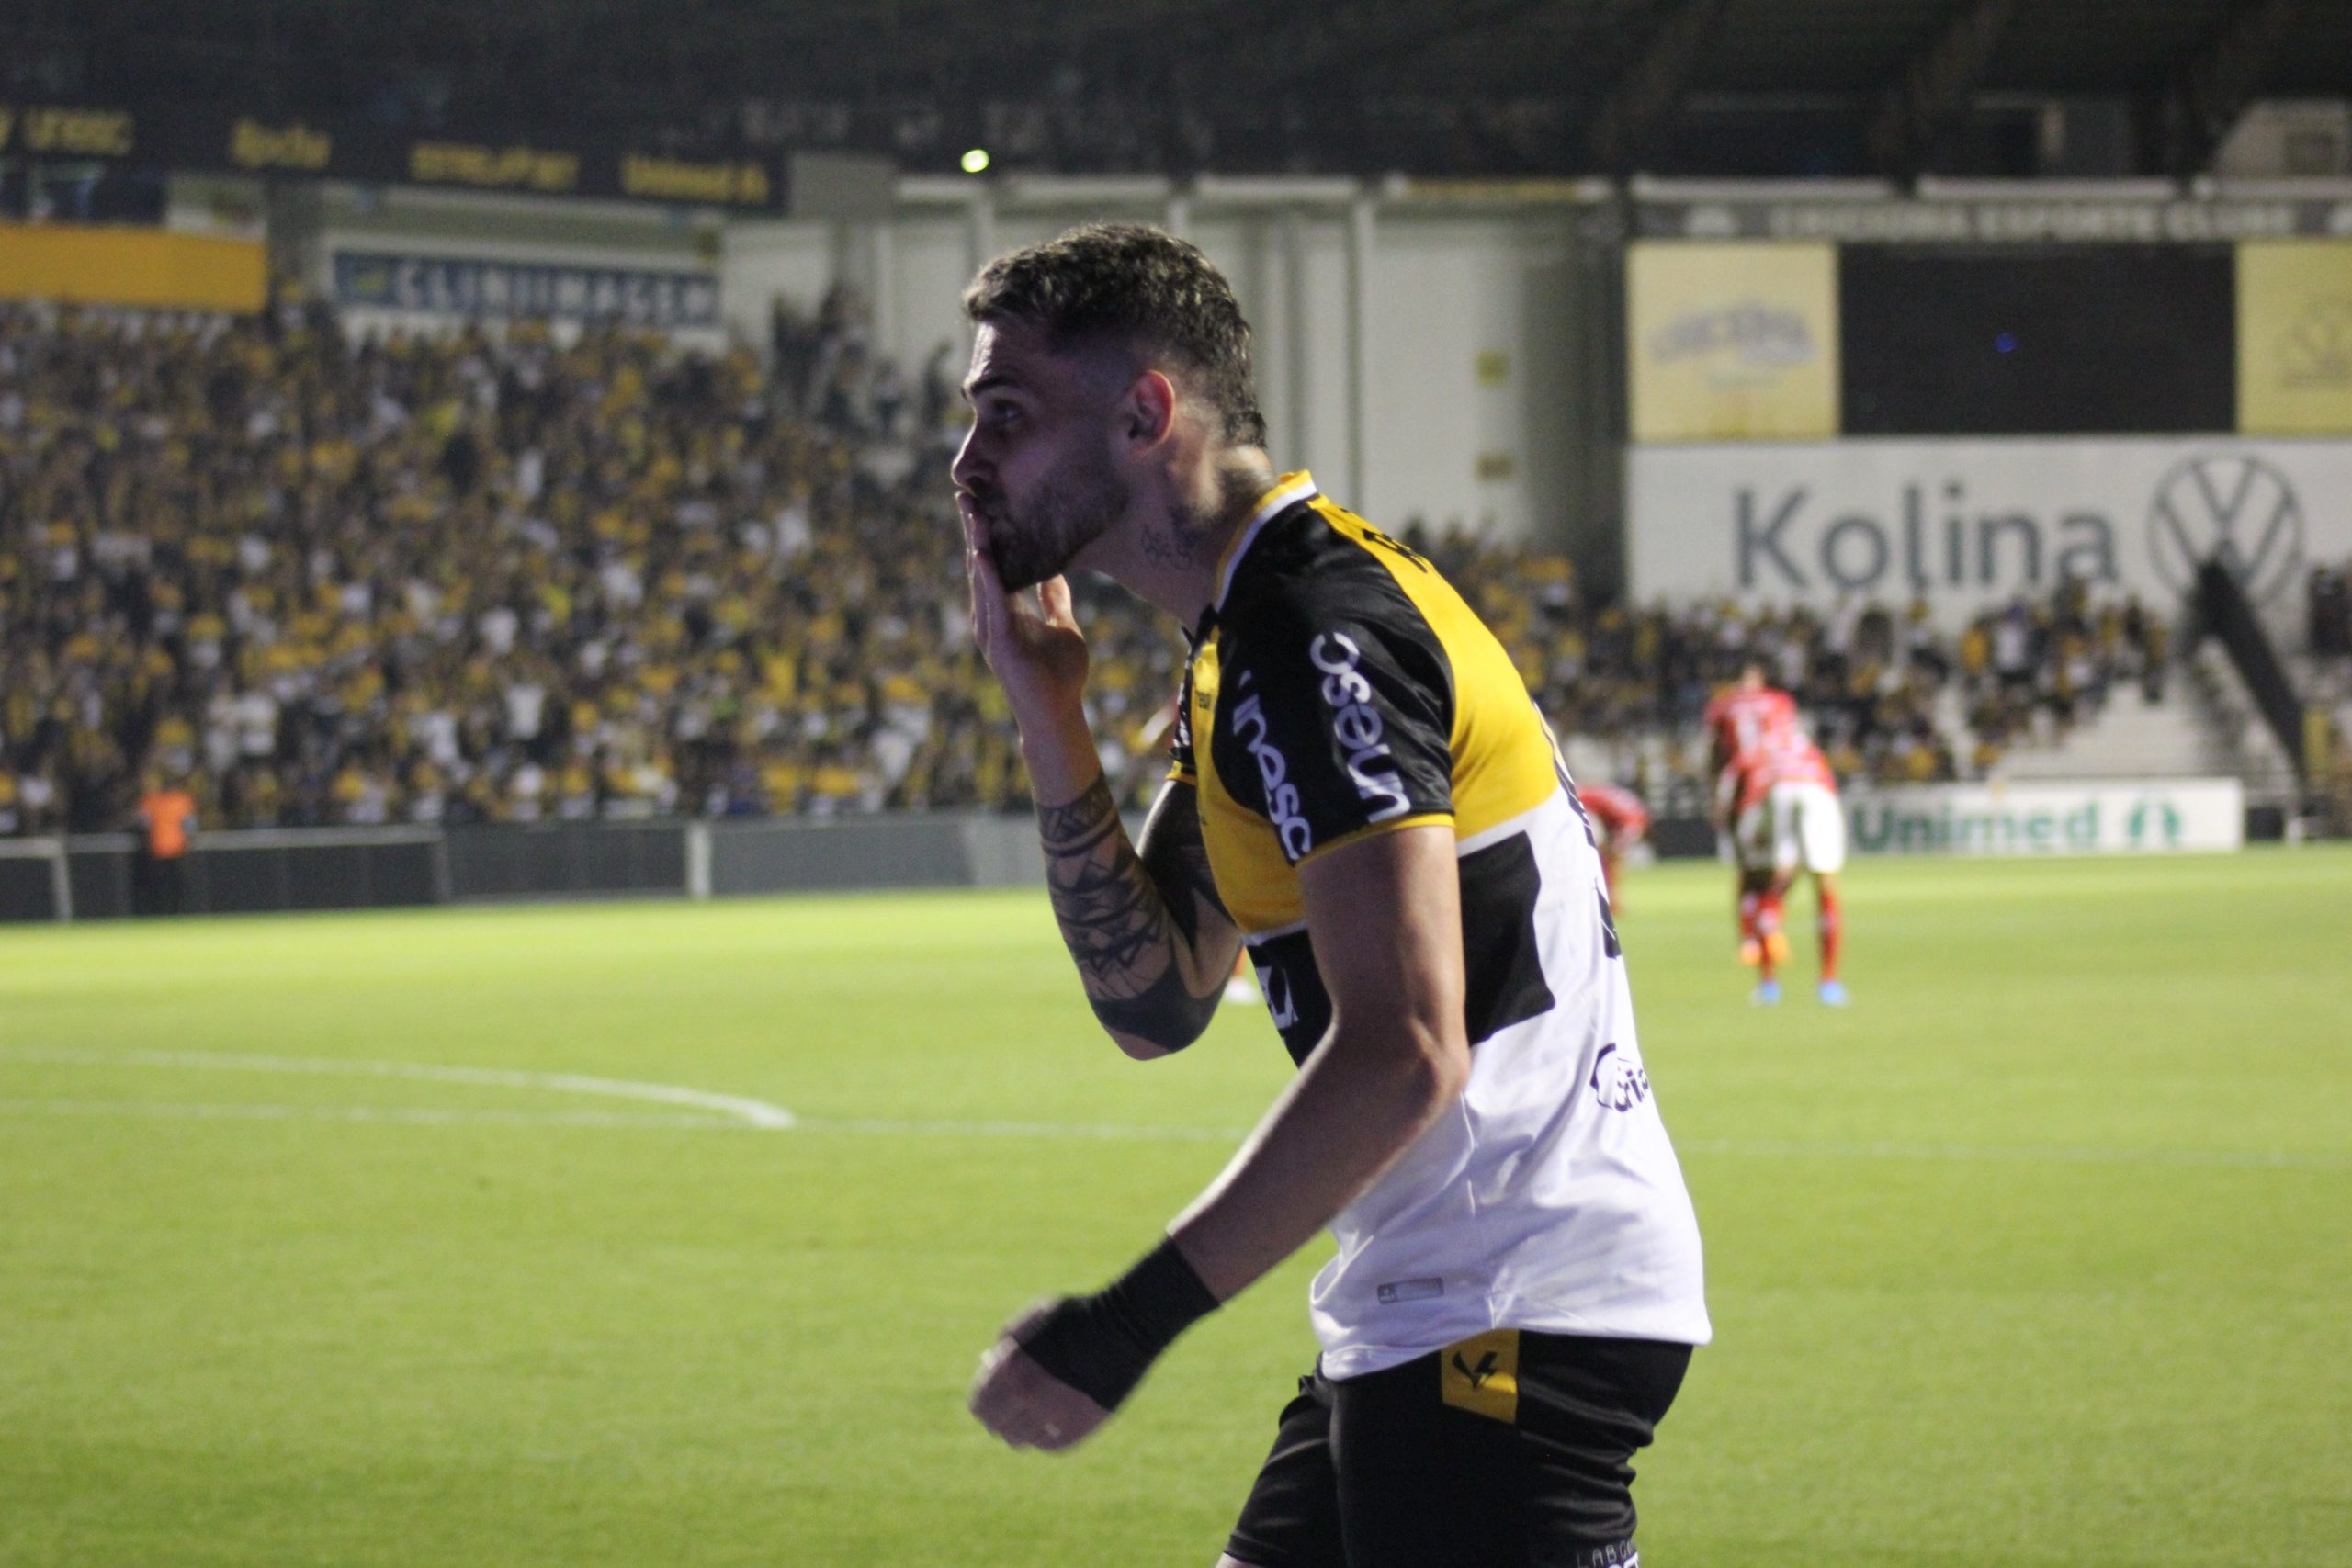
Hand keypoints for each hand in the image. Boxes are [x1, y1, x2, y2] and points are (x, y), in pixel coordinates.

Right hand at [961, 501, 1090, 730]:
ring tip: (974, 512)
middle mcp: (992, 617)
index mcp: (1006, 610)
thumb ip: (1054, 600)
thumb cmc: (1061, 676)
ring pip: (981, 578)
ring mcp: (991, 630)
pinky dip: (988, 577)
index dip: (988, 534)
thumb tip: (1053, 572)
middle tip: (967, 493)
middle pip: (980, 565)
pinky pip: (993, 603)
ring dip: (977, 545)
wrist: (1058, 715)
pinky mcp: (999, 643)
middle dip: (974, 530)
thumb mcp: (1063, 625)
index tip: (984, 502)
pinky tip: (984, 553)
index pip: (994, 564)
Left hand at [967, 1298, 1114, 1451]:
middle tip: (1009, 1418)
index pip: (980, 1405)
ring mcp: (1051, 1415)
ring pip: (1021, 1440)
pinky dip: (1047, 1438)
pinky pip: (1049, 1445)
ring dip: (1023, 1431)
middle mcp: (1026, 1394)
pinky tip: (1052, 1424)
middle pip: (998, 1427)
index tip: (989, 1407)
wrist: (1126, 1327)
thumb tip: (990, 1367)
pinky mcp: (1077, 1429)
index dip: (982, 1407)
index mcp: (1010, 1366)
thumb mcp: (1034, 1317)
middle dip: (1000, 1421)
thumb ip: (1009, 1341)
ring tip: (1033, 1419)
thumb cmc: (1078, 1316)